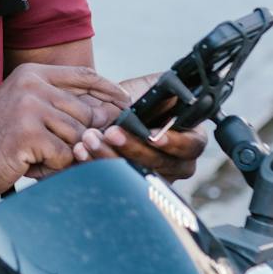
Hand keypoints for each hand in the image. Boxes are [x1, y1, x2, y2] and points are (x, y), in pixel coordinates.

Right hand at [0, 65, 128, 197]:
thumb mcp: (23, 112)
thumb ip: (59, 109)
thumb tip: (107, 117)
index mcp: (31, 73)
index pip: (84, 76)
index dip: (109, 91)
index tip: (125, 105)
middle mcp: (32, 84)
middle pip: (86, 113)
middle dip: (78, 138)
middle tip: (48, 152)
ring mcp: (29, 107)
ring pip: (78, 136)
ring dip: (61, 155)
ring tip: (32, 157)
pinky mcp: (28, 133)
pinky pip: (64, 156)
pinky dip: (50, 168)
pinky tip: (26, 164)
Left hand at [70, 73, 209, 181]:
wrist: (106, 112)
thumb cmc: (134, 100)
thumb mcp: (150, 88)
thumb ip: (165, 90)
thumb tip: (174, 89)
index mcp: (190, 137)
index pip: (190, 145)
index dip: (172, 142)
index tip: (150, 135)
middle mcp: (178, 162)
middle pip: (161, 163)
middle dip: (133, 147)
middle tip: (111, 133)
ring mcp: (155, 178)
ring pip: (137, 175)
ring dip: (111, 157)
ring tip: (90, 139)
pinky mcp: (130, 185)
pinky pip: (116, 181)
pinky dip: (96, 165)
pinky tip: (82, 152)